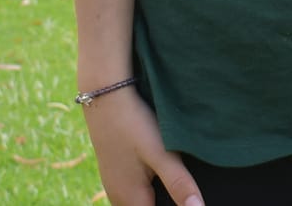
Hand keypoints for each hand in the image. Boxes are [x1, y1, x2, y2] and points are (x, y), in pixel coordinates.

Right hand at [82, 86, 204, 205]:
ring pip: (142, 200)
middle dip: (169, 200)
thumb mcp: (162, 153)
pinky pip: (136, 191)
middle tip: (185, 183)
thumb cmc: (134, 125)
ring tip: (176, 176)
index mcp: (131, 200)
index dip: (176, 205)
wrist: (105, 96)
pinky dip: (150, 187)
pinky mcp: (116, 172)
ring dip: (160, 195)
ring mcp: (115, 185)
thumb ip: (180, 184)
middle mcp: (118, 198)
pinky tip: (162, 170)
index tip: (187, 193)